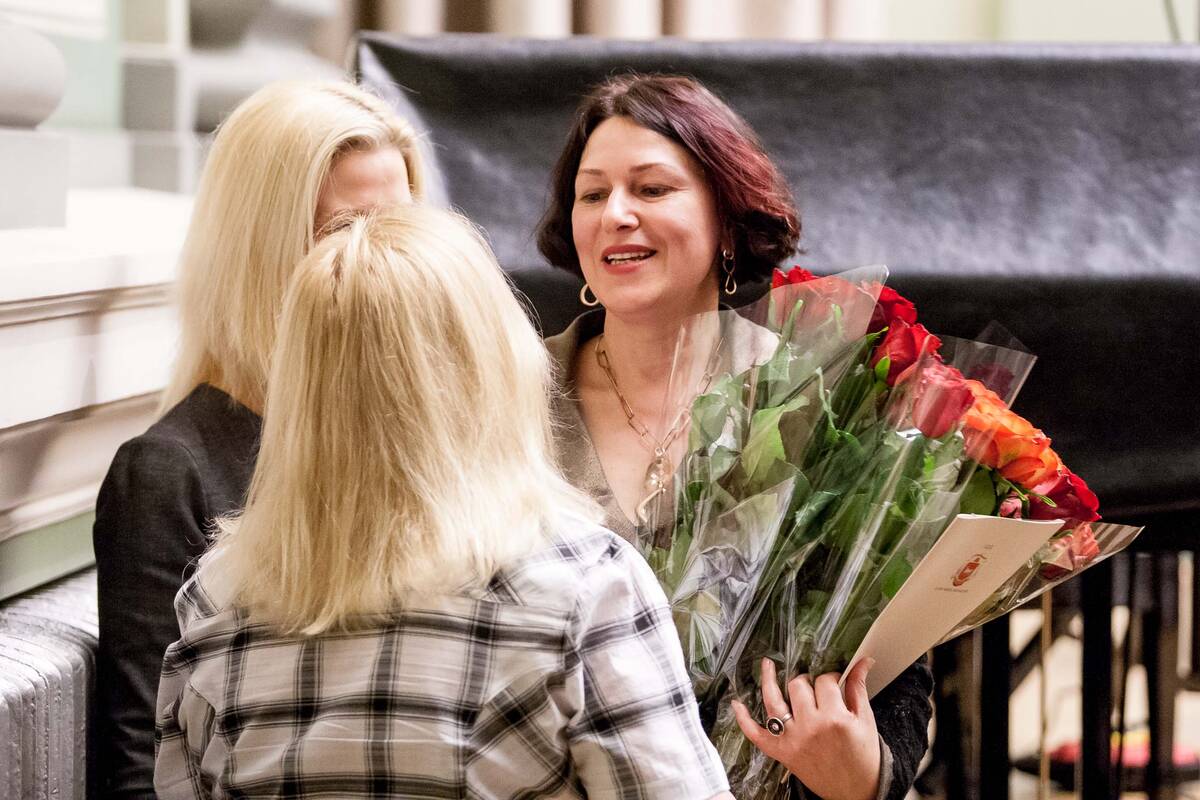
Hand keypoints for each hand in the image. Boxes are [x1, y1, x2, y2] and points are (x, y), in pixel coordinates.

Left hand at [732, 657, 880, 799]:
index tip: (834, 680)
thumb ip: (858, 689)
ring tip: (767, 665)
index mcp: (835, 718)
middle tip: (813, 685)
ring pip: (774, 701)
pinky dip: (744, 720)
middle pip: (798, 686)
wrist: (856, 791)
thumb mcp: (865, 721)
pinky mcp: (782, 753)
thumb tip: (862, 663)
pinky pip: (757, 735)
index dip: (830, 676)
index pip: (825, 681)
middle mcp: (811, 727)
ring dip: (768, 681)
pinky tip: (738, 704)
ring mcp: (793, 740)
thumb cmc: (863, 758)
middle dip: (806, 680)